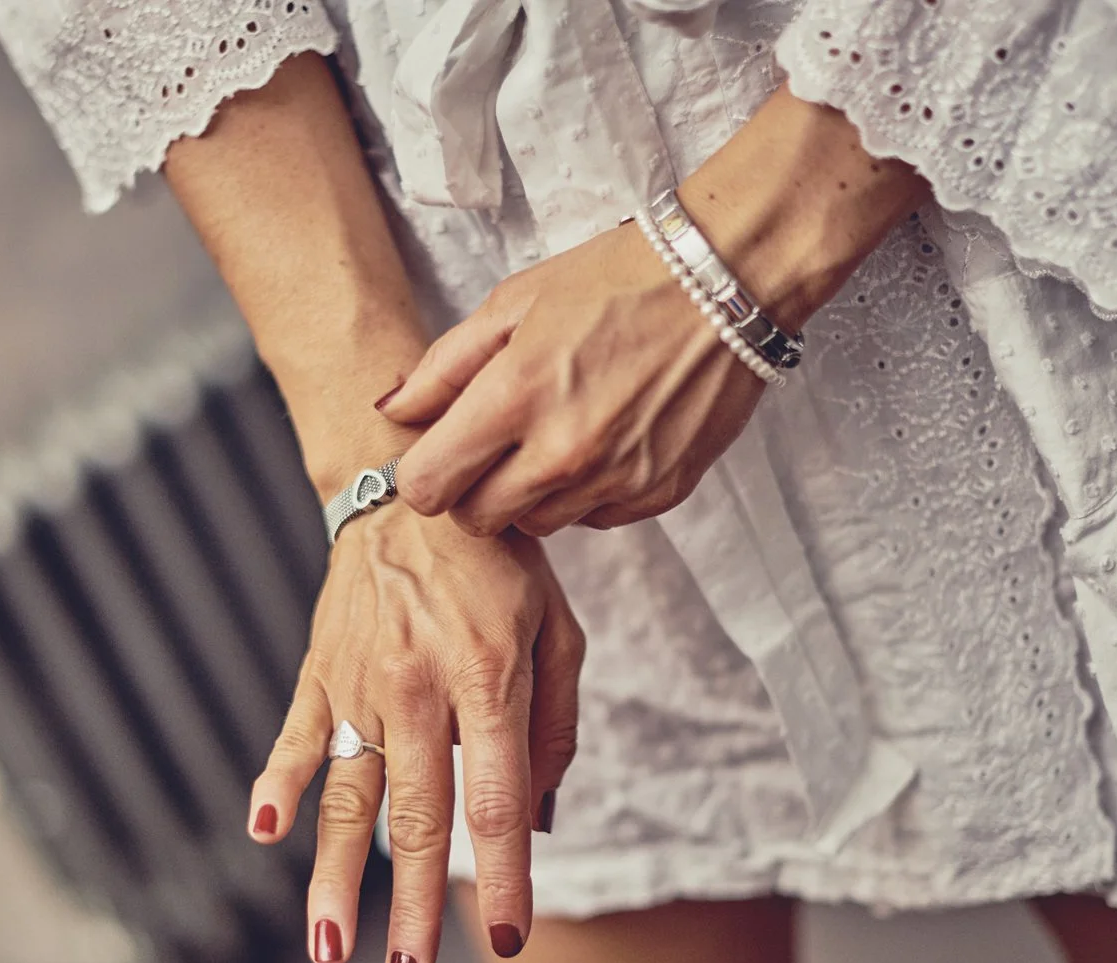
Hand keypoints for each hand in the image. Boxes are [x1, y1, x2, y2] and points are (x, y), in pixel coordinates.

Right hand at [246, 503, 582, 962]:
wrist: (413, 485)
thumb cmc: (501, 564)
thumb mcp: (557, 628)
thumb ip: (556, 722)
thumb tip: (542, 816)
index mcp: (489, 678)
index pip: (499, 798)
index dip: (506, 873)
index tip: (512, 937)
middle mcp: (420, 688)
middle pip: (418, 817)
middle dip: (415, 907)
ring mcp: (361, 681)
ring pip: (348, 794)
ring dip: (335, 874)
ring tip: (329, 947)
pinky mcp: (320, 671)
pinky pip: (296, 735)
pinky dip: (277, 781)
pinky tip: (262, 830)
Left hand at [377, 85, 930, 537]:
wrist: (723, 285)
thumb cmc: (615, 282)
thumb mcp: (513, 303)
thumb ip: (443, 365)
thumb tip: (393, 411)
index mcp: (514, 397)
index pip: (427, 487)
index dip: (423, 474)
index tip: (438, 455)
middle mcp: (561, 452)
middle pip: (477, 521)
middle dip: (472, 491)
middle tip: (494, 447)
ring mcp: (614, 480)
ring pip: (536, 526)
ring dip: (530, 494)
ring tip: (554, 435)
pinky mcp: (657, 494)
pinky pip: (595, 519)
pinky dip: (586, 492)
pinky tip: (602, 440)